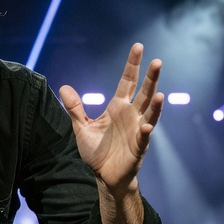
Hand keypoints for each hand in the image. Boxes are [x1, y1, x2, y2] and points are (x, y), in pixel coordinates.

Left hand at [59, 43, 162, 191]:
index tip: (138, 47)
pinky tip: (147, 126)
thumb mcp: (82, 128)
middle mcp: (131, 115)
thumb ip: (75, 108)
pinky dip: (146, 132)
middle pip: (143, 93)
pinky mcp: (138, 148)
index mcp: (118, 107)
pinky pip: (144, 138)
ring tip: (159, 94)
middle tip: (157, 61)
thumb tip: (63, 87)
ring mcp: (137, 131)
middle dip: (151, 78)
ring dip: (155, 104)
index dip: (133, 65)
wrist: (104, 176)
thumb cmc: (97, 152)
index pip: (127, 81)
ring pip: (149, 114)